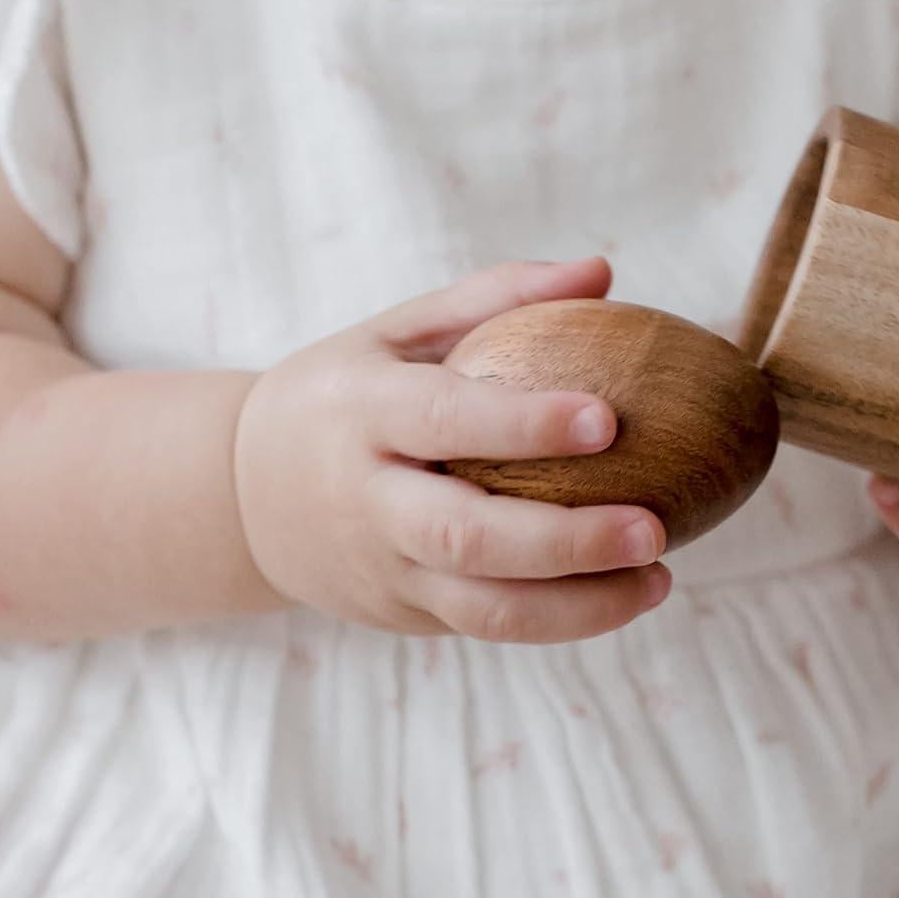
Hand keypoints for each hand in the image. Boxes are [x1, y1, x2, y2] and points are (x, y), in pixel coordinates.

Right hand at [233, 258, 670, 642]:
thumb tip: (602, 271)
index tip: (608, 419)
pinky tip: (623, 594)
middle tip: (653, 527)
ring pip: (481, 609)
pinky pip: (485, 626)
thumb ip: (494, 298)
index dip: (524, 424)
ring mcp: (383, 569)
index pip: (444, 419)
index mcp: (361, 412)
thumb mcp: (394, 331)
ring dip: (578, 606)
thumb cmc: (341, 395)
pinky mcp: (401, 614)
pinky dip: (559, 620)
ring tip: (658, 579)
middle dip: (564, 540)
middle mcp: (366, 500)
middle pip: (464, 536)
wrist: (240, 495)